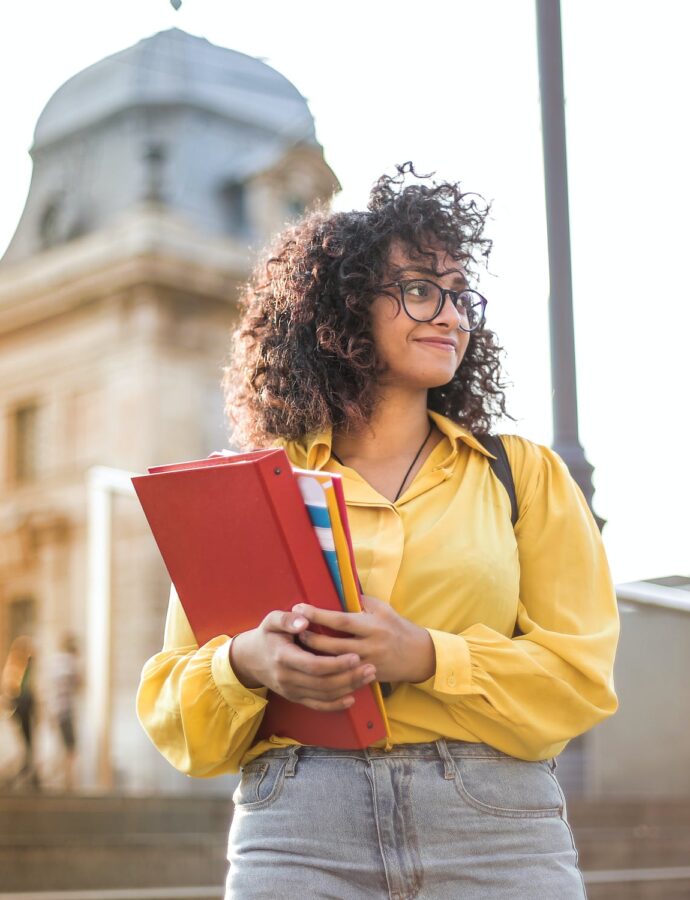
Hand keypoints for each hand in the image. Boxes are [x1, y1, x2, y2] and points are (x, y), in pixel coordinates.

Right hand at [229, 610, 377, 711]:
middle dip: (349, 677)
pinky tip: (351, 698)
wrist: (250, 659)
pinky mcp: (295, 698)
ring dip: (348, 688)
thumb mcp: (271, 621)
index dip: (336, 664)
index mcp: (283, 657)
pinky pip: (317, 705)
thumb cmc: (267, 635)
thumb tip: (304, 620)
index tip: (355, 656)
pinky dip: (335, 705)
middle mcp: (287, 678)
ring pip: (323, 695)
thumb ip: (287, 619)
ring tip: (368, 677)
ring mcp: (291, 691)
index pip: (314, 665)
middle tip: (371, 668)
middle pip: (323, 683)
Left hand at [293, 596, 435, 683]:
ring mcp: (367, 664)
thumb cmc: (398, 627)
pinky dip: (326, 671)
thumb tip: (338, 591)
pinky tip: (313, 666)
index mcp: (372, 626)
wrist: (418, 655)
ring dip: (314, 655)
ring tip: (298, 647)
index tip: (300, 608)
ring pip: (334, 663)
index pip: (340, 620)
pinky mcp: (366, 677)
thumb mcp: (383, 609)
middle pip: (333, 645)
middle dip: (310, 638)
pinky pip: (342, 676)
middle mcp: (369, 646)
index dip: (318, 614)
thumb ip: (361, 602)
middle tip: (293, 630)